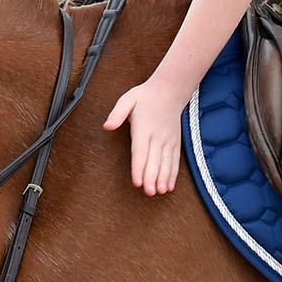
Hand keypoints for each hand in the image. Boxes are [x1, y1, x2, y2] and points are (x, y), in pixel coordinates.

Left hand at [104, 78, 184, 194]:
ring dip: (163, 178)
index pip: (140, 150)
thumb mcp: (128, 99)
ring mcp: (167, 140)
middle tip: (148, 191)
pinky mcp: (174, 143)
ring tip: (160, 191)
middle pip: (154, 159)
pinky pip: (174, 160)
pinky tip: (169, 186)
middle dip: (151, 177)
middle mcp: (157, 135)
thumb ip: (117, 113)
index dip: (139, 167)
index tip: (137, 181)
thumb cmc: (146, 97)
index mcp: (144, 127)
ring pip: (165, 162)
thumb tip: (107, 125)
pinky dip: (172, 174)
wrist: (169, 90)